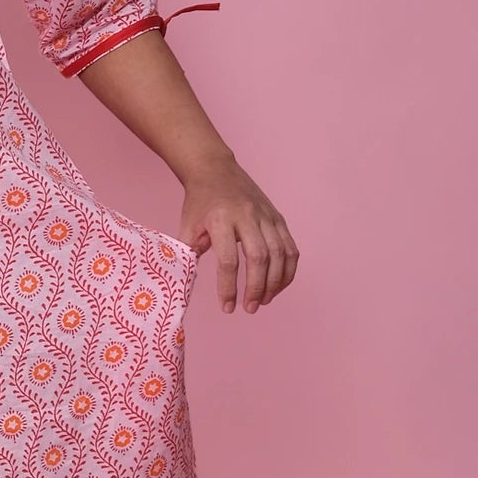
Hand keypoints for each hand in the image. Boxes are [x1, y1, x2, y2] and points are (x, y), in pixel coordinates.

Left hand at [179, 156, 298, 313]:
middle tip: (250, 308)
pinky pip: (290, 247)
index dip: (228, 287)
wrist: (215, 170)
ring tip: (265, 301)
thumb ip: (188, 254)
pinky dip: (288, 270)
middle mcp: (247, 216)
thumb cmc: (199, 202)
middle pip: (259, 258)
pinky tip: (279, 285)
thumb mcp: (187, 225)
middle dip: (257, 287)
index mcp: (220, 219)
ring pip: (280, 254)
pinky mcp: (278, 218)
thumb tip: (189, 283)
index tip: (227, 307)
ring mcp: (266, 216)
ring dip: (275, 282)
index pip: (228, 260)